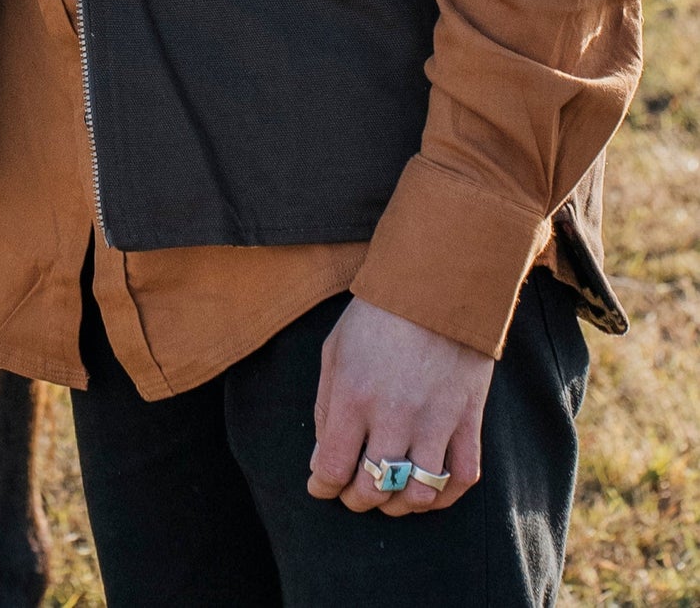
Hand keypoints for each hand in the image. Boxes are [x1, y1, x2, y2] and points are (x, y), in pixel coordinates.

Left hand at [308, 296, 491, 515]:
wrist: (437, 283)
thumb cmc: (377, 314)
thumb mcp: (335, 349)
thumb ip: (325, 407)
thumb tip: (322, 461)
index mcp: (353, 394)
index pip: (332, 467)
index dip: (322, 486)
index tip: (320, 486)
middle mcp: (393, 414)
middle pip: (373, 488)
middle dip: (356, 500)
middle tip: (352, 493)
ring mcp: (435, 420)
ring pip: (418, 494)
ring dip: (399, 505)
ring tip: (389, 495)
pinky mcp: (468, 418)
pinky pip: (461, 478)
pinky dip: (444, 496)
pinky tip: (428, 489)